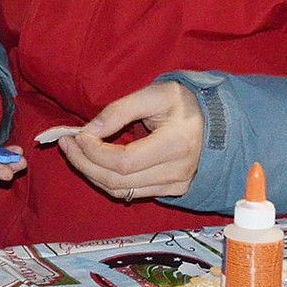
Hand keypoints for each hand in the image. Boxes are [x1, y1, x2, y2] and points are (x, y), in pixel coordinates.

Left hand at [58, 80, 203, 200]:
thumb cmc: (185, 102)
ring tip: (75, 152)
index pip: (123, 162)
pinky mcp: (173, 190)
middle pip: (118, 181)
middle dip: (84, 163)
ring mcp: (176, 185)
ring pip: (121, 191)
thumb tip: (89, 130)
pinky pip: (131, 193)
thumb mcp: (154, 94)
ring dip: (92, 174)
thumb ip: (120, 110)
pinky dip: (108, 180)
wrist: (219, 120)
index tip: (77, 134)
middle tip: (66, 144)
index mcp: (176, 144)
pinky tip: (95, 162)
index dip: (93, 152)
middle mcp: (177, 172)